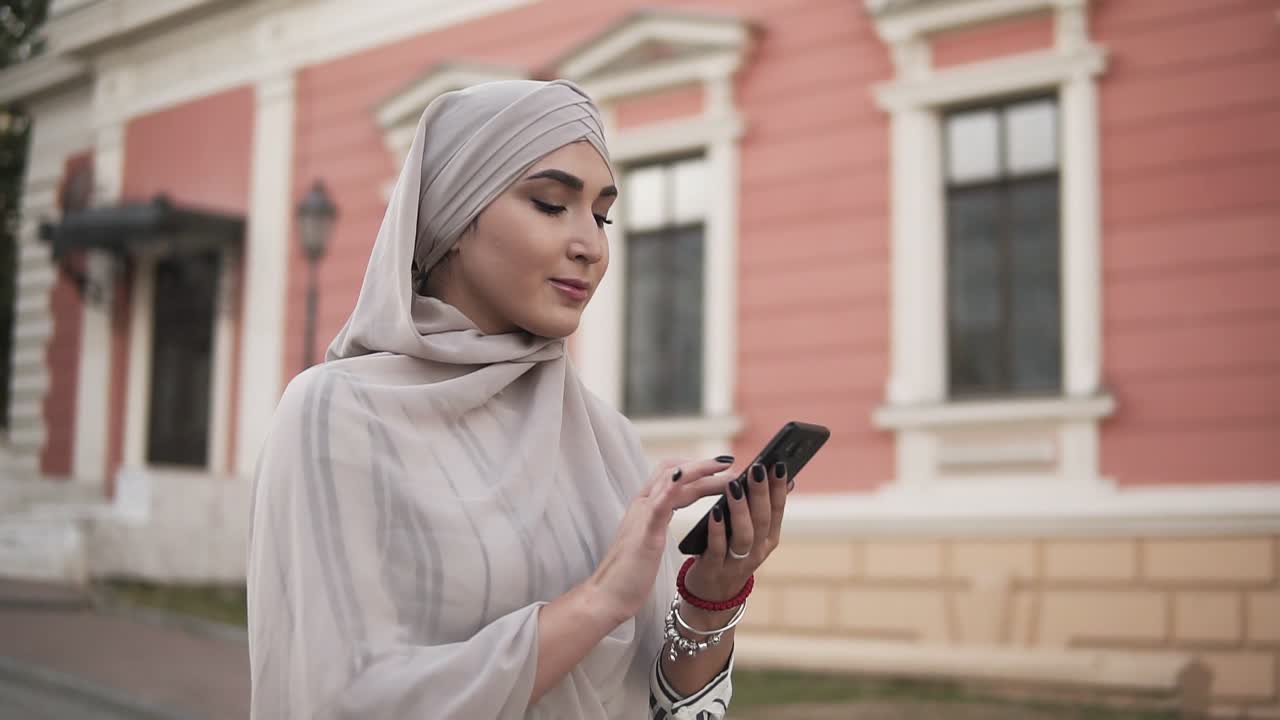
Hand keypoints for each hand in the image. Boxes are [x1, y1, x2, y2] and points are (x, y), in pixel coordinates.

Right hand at [587, 457, 734, 624]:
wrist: (607, 597)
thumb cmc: (629, 575)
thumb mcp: (647, 541)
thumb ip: (656, 524)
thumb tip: (671, 516)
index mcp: (645, 508)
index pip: (670, 475)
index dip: (694, 467)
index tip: (720, 466)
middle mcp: (643, 506)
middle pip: (675, 472)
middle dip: (704, 465)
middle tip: (732, 463)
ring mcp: (642, 517)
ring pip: (672, 481)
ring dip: (701, 472)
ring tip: (727, 469)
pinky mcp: (645, 534)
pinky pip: (659, 504)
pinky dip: (673, 487)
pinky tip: (685, 476)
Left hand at [682, 461, 789, 605]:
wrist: (712, 593)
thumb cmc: (731, 552)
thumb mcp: (753, 533)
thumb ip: (765, 508)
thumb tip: (786, 478)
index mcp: (768, 539)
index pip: (777, 510)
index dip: (778, 488)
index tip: (777, 463)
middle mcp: (757, 551)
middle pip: (762, 520)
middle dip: (761, 492)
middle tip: (756, 467)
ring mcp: (737, 562)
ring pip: (744, 535)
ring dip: (740, 509)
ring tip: (734, 485)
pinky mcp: (714, 569)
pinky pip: (718, 549)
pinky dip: (717, 530)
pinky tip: (714, 512)